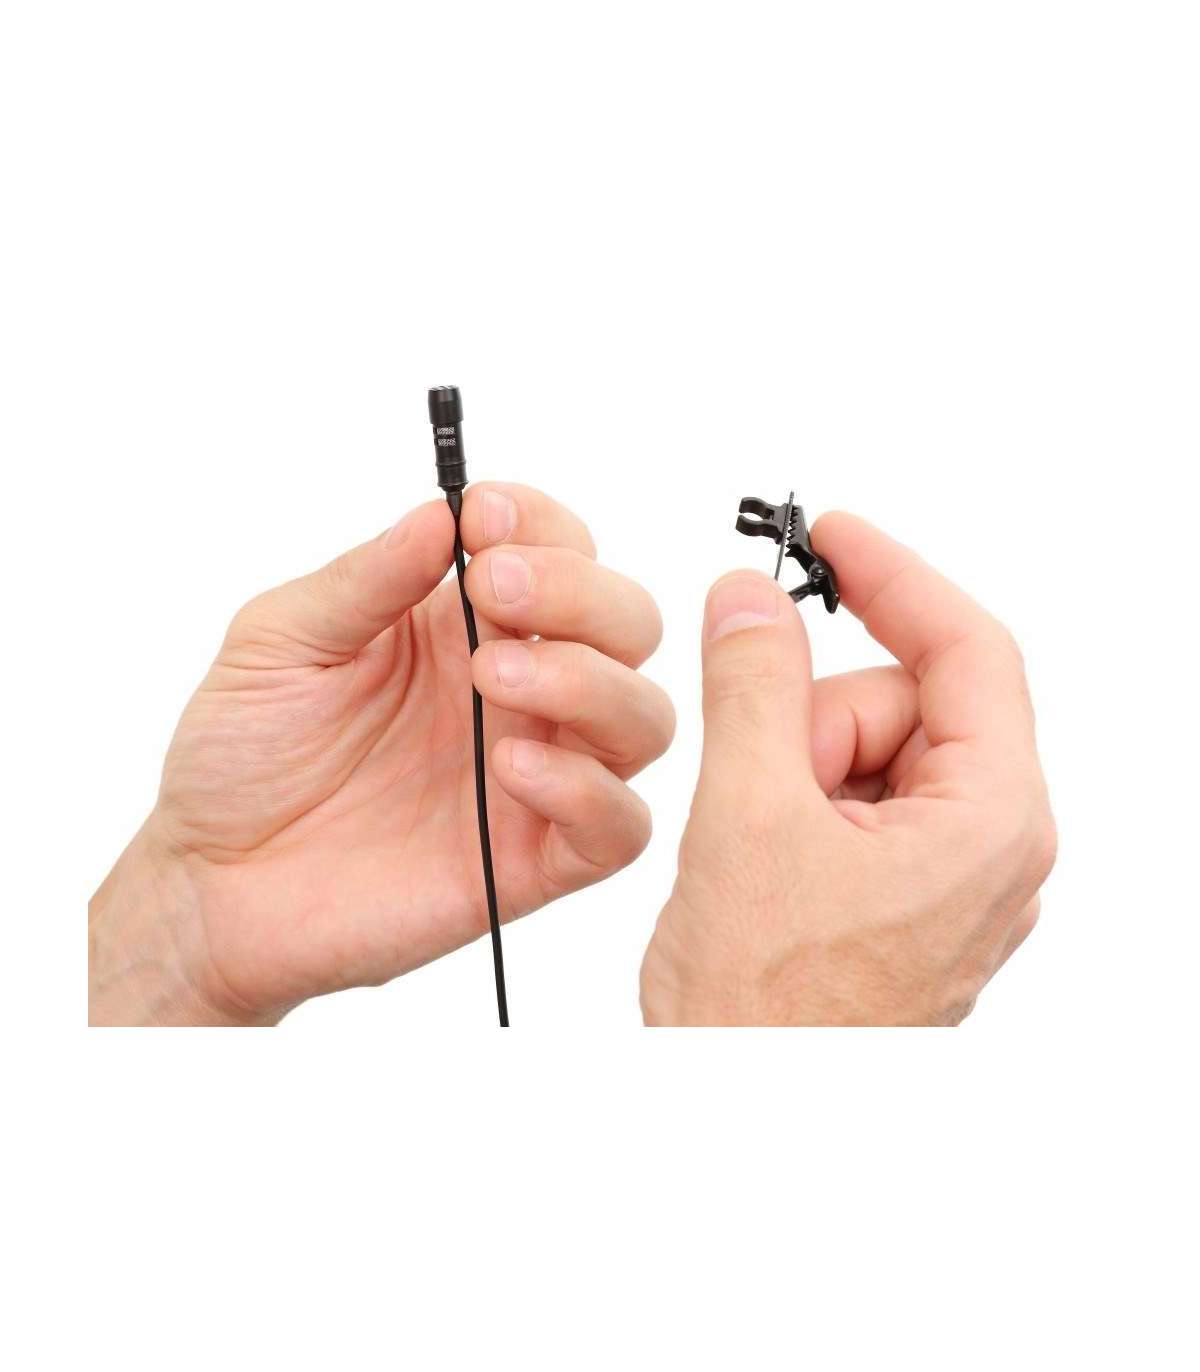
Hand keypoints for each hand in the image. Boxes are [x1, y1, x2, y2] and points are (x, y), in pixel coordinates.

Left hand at [90, 484, 672, 1023]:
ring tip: (492, 676)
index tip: (483, 518)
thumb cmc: (241, 756)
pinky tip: (510, 767)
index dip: (540, 523)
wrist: (209, 882)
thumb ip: (366, 579)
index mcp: (464, 626)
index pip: (560, 551)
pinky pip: (616, 827)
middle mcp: (517, 692)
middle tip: (496, 591)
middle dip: (580, 592)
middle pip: (627, 624)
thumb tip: (440, 513)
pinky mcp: (533, 862)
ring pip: (643, 717)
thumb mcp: (281, 641)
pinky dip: (587, 790)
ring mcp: (534, 776)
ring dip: (589, 681)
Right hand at [641, 513, 1054, 1025]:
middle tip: (756, 784)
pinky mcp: (902, 893)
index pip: (969, 650)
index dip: (896, 579)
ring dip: (793, 770)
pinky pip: (851, 800)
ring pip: (866, 751)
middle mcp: (988, 846)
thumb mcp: (747, 818)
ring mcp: (945, 874)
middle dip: (814, 721)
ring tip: (754, 846)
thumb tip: (751, 598)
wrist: (739, 1120)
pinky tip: (764, 862)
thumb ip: (754, 686)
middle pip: (901, 703)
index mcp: (991, 822)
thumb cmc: (764, 1015)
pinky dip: (796, 803)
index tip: (833, 535)